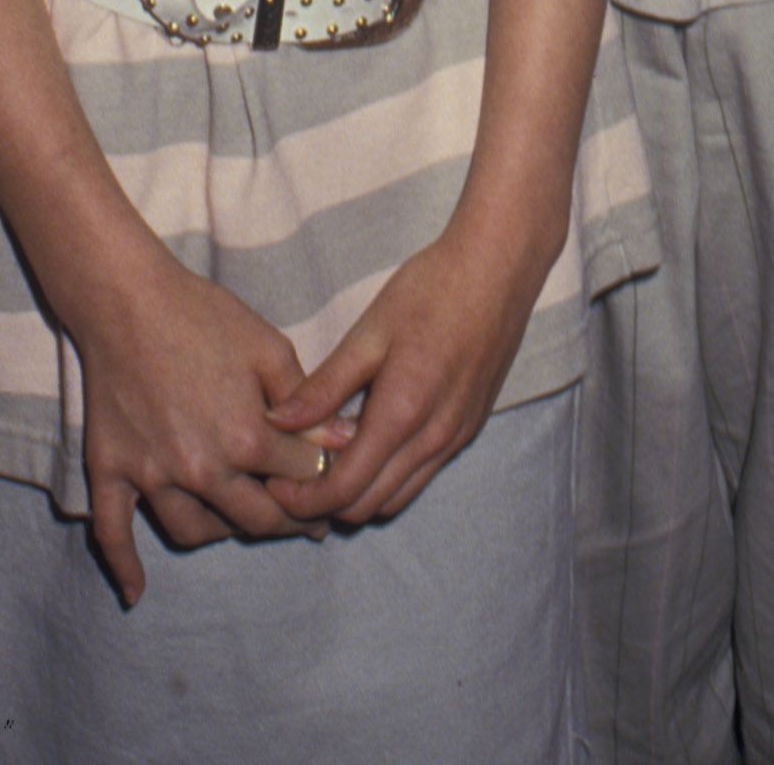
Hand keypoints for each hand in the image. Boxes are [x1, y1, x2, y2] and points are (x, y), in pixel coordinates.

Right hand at [69, 247, 339, 604]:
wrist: (128, 300)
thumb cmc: (204, 316)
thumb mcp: (269, 348)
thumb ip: (308, 401)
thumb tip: (345, 440)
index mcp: (246, 438)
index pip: (299, 478)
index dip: (325, 480)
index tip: (337, 486)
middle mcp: (201, 469)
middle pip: (255, 517)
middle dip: (289, 520)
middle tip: (307, 521)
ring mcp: (152, 476)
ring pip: (195, 532)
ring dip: (224, 533)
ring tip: (243, 522)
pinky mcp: (112, 472)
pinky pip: (113, 533)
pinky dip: (124, 566)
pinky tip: (135, 593)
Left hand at [264, 217, 542, 528]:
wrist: (500, 267)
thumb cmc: (431, 289)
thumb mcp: (370, 331)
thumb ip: (325, 385)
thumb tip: (277, 422)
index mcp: (403, 412)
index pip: (345, 489)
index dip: (303, 500)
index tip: (274, 484)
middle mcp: (434, 439)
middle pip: (368, 506)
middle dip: (325, 503)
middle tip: (292, 475)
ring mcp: (456, 438)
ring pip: (396, 497)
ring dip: (358, 494)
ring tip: (326, 461)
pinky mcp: (468, 428)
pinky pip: (420, 475)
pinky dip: (387, 476)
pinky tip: (368, 441)